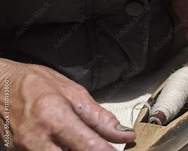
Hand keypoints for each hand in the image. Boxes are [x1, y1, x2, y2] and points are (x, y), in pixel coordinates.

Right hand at [0, 58, 134, 150]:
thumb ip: (98, 116)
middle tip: (101, 146)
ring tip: (85, 142)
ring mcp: (26, 150)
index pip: (89, 146)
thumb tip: (121, 132)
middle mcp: (38, 138)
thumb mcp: (72, 92)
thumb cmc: (33, 83)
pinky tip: (69, 143)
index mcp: (54, 116)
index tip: (120, 150)